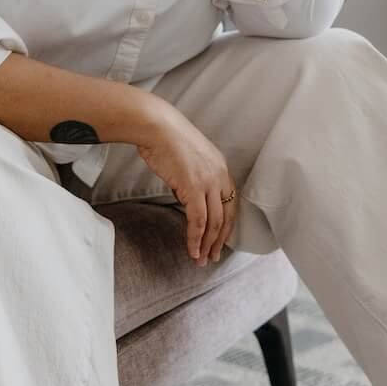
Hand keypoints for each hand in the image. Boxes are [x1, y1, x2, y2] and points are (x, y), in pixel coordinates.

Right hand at [132, 104, 236, 264]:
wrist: (156, 126)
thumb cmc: (165, 139)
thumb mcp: (187, 159)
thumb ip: (192, 178)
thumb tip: (185, 196)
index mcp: (221, 168)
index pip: (230, 204)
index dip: (226, 226)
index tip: (219, 241)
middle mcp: (220, 175)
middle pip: (226, 217)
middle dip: (219, 241)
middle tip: (213, 257)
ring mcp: (209, 181)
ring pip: (214, 222)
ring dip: (208, 245)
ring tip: (200, 260)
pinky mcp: (194, 187)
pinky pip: (198, 221)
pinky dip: (195, 238)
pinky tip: (192, 250)